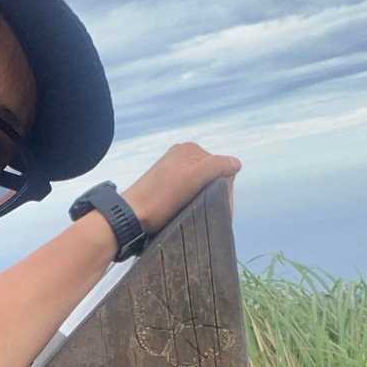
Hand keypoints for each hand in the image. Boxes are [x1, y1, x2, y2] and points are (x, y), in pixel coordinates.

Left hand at [121, 144, 240, 234]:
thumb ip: (219, 165)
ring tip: (195, 216)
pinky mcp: (165, 187)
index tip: (219, 208)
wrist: (130, 216)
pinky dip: (193, 205)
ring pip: (202, 188)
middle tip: (207, 215)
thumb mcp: (195, 177)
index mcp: (190, 150)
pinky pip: (189, 195)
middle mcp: (181, 157)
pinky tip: (186, 214)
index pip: (223, 168)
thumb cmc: (161, 199)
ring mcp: (172, 172)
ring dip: (205, 203)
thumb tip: (236, 165)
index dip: (225, 189)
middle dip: (215, 196)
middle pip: (212, 178)